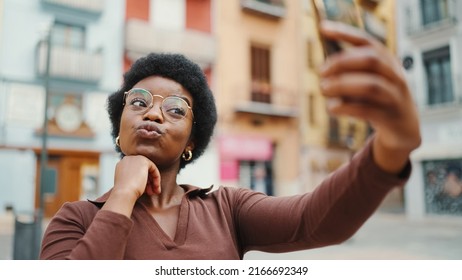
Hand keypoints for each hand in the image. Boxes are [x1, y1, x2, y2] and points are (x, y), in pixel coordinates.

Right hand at [102, 155, 160, 216]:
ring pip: (148, 169)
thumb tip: (145, 182)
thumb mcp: (129, 184)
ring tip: (154, 192)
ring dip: (153, 182)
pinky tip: (156, 187)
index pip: (135, 171)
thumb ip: (135, 179)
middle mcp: (127, 160)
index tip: (146, 191)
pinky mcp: (143, 161)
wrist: (124, 193)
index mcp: (121, 165)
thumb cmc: (125, 192)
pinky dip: (156, 178)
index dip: (142, 181)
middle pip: (142, 169)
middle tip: (151, 192)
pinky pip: (153, 168)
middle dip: (149, 182)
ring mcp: (135, 159)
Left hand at [318, 20, 420, 173]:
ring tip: (324, 89)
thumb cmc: (378, 101)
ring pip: (370, 86)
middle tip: (321, 72)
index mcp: (388, 63)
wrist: (403, 130)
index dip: (345, 33)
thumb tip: (324, 69)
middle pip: (371, 60)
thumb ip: (350, 74)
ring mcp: (395, 97)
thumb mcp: (366, 82)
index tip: (323, 29)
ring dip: (342, 86)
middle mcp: (394, 76)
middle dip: (342, 63)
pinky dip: (346, 108)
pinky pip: (368, 110)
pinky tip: (331, 108)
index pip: (367, 42)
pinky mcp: (390, 118)